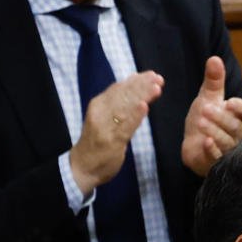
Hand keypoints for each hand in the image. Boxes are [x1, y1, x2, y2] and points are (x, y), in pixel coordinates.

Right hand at [71, 71, 162, 194]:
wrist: (83, 167)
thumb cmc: (98, 140)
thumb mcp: (106, 117)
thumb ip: (119, 103)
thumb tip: (134, 84)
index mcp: (99, 104)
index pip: (119, 88)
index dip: (136, 81)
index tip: (153, 75)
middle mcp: (100, 111)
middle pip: (123, 95)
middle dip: (142, 85)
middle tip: (158, 79)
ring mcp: (105, 126)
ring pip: (126, 107)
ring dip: (142, 96)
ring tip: (156, 88)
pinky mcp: (111, 140)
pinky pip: (125, 125)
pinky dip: (135, 115)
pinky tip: (145, 106)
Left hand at [181, 56, 241, 176]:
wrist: (192, 145)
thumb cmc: (205, 120)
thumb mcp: (207, 98)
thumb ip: (213, 81)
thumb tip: (214, 58)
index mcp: (237, 116)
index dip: (241, 107)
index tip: (230, 102)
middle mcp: (236, 133)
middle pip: (235, 126)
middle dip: (220, 117)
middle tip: (205, 109)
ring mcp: (227, 148)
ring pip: (226, 141)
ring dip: (214, 131)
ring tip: (200, 122)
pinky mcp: (215, 161)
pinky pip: (218, 157)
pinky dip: (213, 150)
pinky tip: (205, 142)